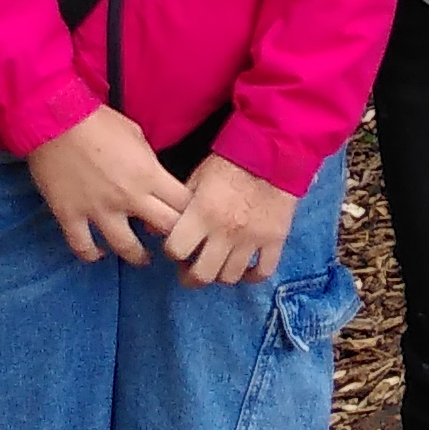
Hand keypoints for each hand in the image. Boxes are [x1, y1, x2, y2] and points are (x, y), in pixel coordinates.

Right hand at [24, 107, 190, 261]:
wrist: (55, 120)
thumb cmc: (98, 121)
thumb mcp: (137, 136)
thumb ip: (149, 163)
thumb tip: (156, 181)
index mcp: (149, 174)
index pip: (184, 204)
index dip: (192, 213)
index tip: (191, 218)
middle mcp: (128, 197)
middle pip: (166, 229)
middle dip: (175, 237)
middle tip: (174, 242)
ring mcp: (99, 210)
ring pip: (127, 248)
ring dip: (138, 256)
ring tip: (143, 258)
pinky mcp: (71, 216)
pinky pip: (83, 247)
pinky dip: (92, 254)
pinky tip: (98, 253)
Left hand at [164, 157, 299, 285]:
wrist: (274, 151)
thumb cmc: (231, 161)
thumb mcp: (197, 177)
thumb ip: (177, 204)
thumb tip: (153, 230)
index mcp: (203, 214)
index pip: (176, 250)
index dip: (172, 251)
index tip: (176, 247)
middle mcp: (226, 232)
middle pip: (202, 275)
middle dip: (191, 277)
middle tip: (190, 270)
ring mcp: (252, 239)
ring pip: (230, 277)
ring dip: (219, 275)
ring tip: (217, 265)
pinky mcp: (275, 239)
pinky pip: (263, 271)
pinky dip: (253, 276)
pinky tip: (245, 270)